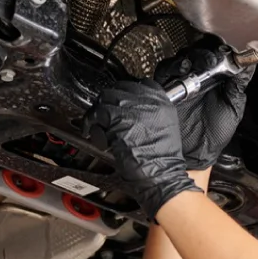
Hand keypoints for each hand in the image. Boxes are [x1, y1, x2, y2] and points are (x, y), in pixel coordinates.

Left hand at [87, 79, 197, 219]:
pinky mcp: (118, 119)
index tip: (120, 102)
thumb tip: (130, 109)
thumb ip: (149, 113)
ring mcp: (133, 108)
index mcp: (162, 100)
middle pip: (119, 89)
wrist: (161, 174)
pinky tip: (97, 135)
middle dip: (108, 103)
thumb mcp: (165, 127)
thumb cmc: (162, 159)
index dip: (126, 94)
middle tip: (104, 116)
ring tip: (98, 126)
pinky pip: (97, 116)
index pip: (140, 84)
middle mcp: (148, 100)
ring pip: (105, 100)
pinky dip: (92, 126)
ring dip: (98, 114)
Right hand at [156, 50, 253, 169]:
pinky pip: (166, 70)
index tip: (230, 50)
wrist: (198, 153)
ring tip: (204, 64)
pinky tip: (184, 68)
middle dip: (207, 52)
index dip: (223, 50)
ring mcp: (182, 81)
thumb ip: (238, 86)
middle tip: (216, 59)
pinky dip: (174, 66)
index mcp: (216, 79)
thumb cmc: (216, 133)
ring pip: (183, 57)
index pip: (218, 55)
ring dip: (193, 57)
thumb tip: (248, 65)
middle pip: (199, 52)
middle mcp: (198, 77)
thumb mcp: (233, 108)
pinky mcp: (166, 87)